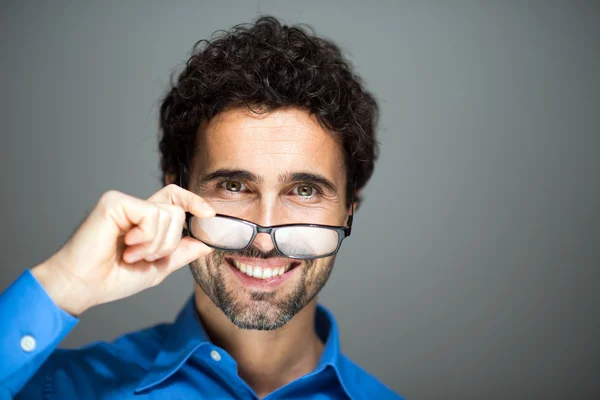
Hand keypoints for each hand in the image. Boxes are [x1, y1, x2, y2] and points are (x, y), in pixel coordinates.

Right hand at [31, 184, 214, 315]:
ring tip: (131, 254)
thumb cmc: (113, 278)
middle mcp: (135, 207)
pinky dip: (146, 237)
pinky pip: (151, 215)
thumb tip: (207, 244)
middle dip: (169, 242)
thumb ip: (182, 252)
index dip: (194, 202)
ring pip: (168, 215)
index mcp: (144, 219)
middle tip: (145, 257)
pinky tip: (126, 246)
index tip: (210, 214)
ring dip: (156, 244)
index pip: (175, 198)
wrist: (84, 286)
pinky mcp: (115, 202)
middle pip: (177, 211)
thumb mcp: (158, 266)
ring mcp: (124, 202)